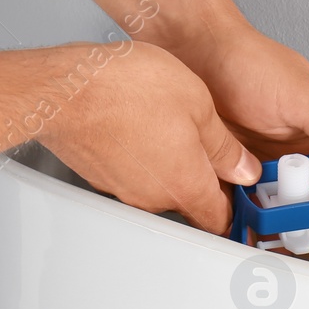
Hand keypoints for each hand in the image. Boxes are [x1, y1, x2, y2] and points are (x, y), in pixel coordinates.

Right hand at [37, 42, 261, 233]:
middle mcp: (153, 197)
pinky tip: (138, 123)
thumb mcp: (198, 104)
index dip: (236, 210)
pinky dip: (139, 156)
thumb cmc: (126, 90)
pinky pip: (130, 173)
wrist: (65, 89)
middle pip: (188, 202)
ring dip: (168, 164)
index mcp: (186, 184)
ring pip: (157, 186)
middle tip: (207, 149)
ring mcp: (122, 189)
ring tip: (168, 125)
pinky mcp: (99, 175)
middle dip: (201, 179)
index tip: (244, 199)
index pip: (220, 219)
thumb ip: (224, 145)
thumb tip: (242, 167)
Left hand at [169, 21, 308, 279]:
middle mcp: (295, 156)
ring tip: (288, 268)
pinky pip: (243, 210)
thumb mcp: (304, 95)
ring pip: (283, 217)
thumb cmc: (246, 58)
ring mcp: (261, 167)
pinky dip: (247, 230)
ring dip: (286, 243)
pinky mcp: (228, 172)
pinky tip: (247, 246)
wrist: (190, 47)